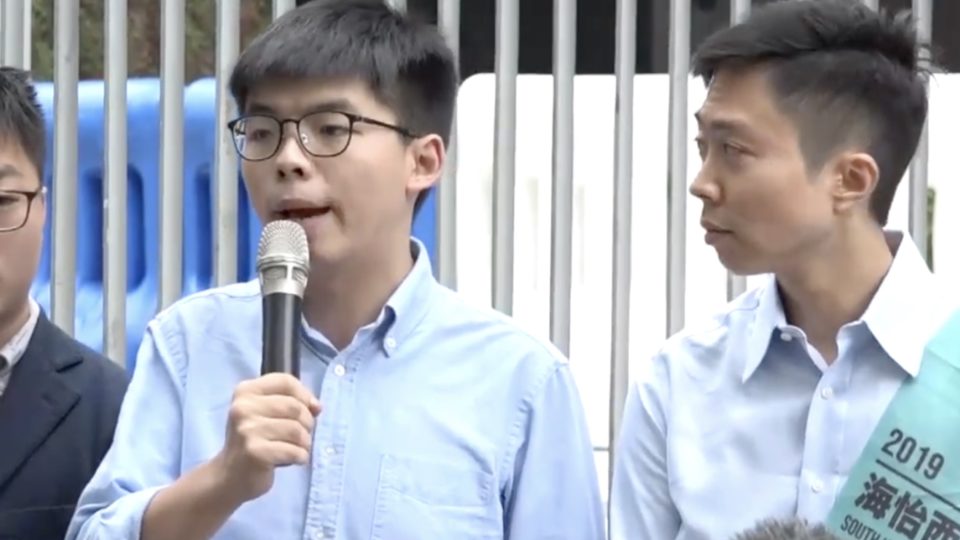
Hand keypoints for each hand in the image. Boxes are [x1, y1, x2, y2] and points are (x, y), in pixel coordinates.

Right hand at [212, 373, 321, 502]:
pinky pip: (293, 451)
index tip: (311, 409)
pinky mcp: (254, 452)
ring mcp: (247, 430)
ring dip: (305, 442)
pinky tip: (294, 459)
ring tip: (297, 448)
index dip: (304, 394)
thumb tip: (317, 406)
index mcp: (245, 391)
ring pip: (296, 430)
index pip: (285, 381)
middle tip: (301, 435)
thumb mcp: (266, 414)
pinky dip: (301, 457)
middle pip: (294, 407)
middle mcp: (242, 407)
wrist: (230, 475)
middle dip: (307, 423)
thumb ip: (292, 403)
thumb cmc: (254, 440)